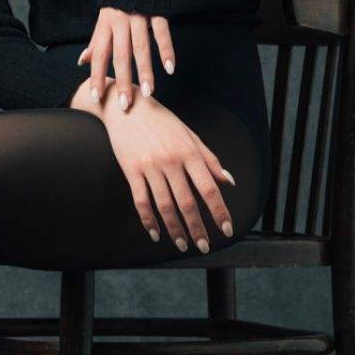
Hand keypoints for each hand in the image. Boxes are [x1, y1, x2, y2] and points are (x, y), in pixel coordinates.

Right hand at [73, 83, 236, 251]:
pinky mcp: (131, 170)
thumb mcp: (189, 134)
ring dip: (175, 229)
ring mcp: (150, 166)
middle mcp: (171, 160)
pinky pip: (141, 201)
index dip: (219, 211)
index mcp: (189, 152)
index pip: (209, 188)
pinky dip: (148, 220)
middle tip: (205, 247)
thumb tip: (228, 181)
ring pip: (165, 206)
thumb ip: (209, 159)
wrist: (126, 107)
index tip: (227, 229)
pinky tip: (156, 233)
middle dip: (198, 228)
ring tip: (183, 245)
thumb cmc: (161, 120)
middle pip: (187, 202)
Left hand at [77, 7, 175, 110]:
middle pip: (120, 55)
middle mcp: (120, 21)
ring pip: (141, 47)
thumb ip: (95, 40)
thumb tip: (81, 61)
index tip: (96, 97)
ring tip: (148, 91)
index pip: (99, 54)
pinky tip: (169, 68)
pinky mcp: (157, 10)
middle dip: (122, 81)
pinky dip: (166, 50)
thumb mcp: (103, 17)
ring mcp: (139, 15)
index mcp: (105, 25)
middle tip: (125, 104)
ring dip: (145, 70)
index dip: (96, 76)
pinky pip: (162, 33)